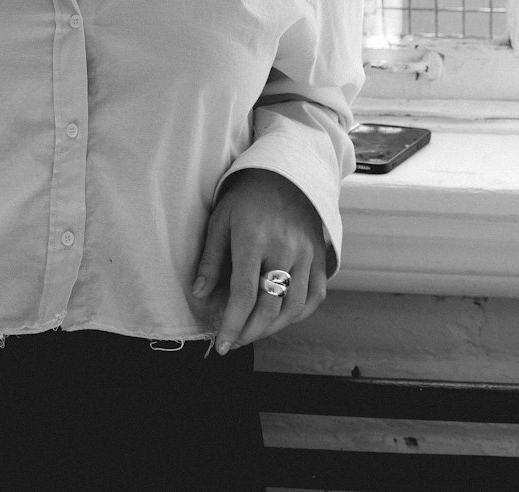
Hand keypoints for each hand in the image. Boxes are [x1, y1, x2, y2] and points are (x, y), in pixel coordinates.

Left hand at [192, 169, 326, 354]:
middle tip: (233, 342)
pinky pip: (313, 298)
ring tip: (251, 333)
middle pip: (269, 308)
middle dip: (248, 332)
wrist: (286, 174)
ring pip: (292, 308)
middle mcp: (284, 250)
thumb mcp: (220, 220)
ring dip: (271, 329)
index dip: (231, 324)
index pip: (243, 295)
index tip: (220, 344)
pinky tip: (279, 319)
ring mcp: (306, 255)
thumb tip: (199, 294)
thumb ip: (211, 259)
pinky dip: (297, 315)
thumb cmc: (247, 198)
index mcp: (254, 240)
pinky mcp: (320, 258)